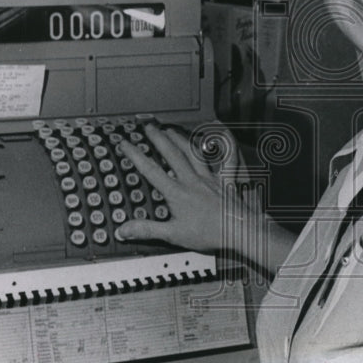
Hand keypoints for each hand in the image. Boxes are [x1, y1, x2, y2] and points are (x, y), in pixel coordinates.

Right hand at [115, 124, 254, 253]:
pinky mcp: (225, 180)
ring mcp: (210, 178)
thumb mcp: (173, 235)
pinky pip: (227, 159)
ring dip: (181, 139)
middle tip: (148, 127)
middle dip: (158, 139)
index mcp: (178, 193)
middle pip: (172, 154)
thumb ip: (147, 230)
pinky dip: (226, 144)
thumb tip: (124, 229)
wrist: (239, 231)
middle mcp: (193, 180)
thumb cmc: (210, 233)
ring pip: (194, 153)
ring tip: (171, 130)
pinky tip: (224, 133)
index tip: (125, 143)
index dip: (136, 155)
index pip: (151, 170)